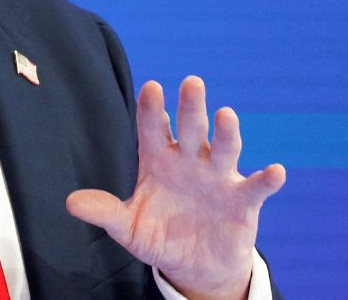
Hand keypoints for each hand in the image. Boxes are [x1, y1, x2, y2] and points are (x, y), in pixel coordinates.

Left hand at [66, 76, 284, 299]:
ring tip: (226, 116)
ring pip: (224, 148)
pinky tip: (276, 171)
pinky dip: (267, 179)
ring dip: (226, 133)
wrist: (194, 265)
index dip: (152, 109)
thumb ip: (105, 212)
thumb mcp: (128, 227)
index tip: (151, 88)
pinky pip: (256, 187)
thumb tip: (71, 203)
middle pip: (191, 129)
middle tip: (192, 83)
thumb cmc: (159, 236)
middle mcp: (190, 160)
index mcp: (159, 160)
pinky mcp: (242, 201)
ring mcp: (218, 177)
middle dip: (191, 107)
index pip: (154, 129)